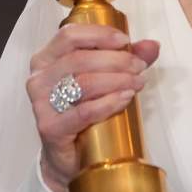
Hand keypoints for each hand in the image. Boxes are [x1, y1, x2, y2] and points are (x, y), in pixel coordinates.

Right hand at [26, 24, 160, 191]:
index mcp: (47, 59)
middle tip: (139, 67)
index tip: (125, 41)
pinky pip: (83, 111)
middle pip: (79, 59)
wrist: (68, 157)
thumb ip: (126, 59)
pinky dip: (108, 103)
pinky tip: (125, 98)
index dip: (99, 35)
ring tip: (137, 83)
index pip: (69, 35)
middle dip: (116, 60)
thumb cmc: (82, 112)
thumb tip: (152, 46)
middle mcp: (39, 78)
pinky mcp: (50, 127)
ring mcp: (41, 104)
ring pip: (83, 83)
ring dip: (116, 80)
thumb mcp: (103, 79)